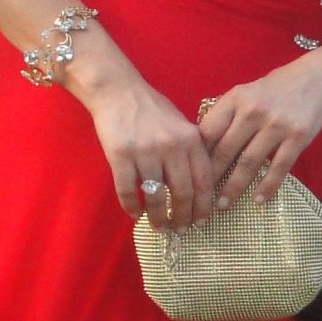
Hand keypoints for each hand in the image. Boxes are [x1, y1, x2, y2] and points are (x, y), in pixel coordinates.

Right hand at [75, 63, 216, 226]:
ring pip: (156, 197)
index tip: (201, 221)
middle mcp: (172, 147)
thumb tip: (199, 187)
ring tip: (160, 226)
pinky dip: (132, 207)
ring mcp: (145, 152)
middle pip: (183, 193)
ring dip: (158, 217)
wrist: (118, 91)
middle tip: (180, 229)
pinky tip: (135, 213)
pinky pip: (128, 191)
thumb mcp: (181, 125)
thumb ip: (191, 151)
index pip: (204, 181)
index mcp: (191, 139)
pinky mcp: (120, 156)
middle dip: (183, 217)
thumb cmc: (152, 109)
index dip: (203, 206)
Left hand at [197, 55, 321, 208]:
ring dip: (234, 187)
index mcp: (236, 98)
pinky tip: (259, 200)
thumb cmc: (279, 87)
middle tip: (201, 198)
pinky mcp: (298, 138)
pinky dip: (268, 186)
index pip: (209, 131)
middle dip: (211, 178)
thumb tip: (206, 145)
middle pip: (225, 150)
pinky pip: (279, 168)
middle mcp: (253, 111)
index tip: (191, 174)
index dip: (198, 155)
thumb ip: (229, 114)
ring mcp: (277, 125)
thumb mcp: (248, 92)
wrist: (319, 78)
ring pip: (249, 163)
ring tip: (224, 205)